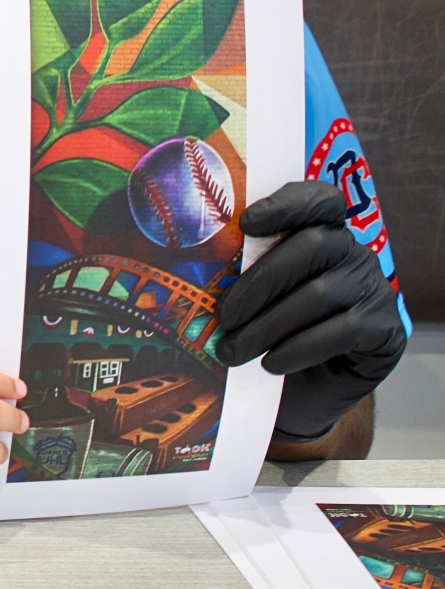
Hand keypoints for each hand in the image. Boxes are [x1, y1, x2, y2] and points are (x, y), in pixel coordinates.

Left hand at [216, 181, 407, 440]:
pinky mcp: (387, 328)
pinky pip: (342, 331)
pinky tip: (271, 363)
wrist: (310, 389)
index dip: (287, 204)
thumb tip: (201, 272)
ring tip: (233, 350)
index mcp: (323, 233)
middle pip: (312, 246)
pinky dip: (299, 348)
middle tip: (223, 317)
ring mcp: (374, 289)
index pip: (319, 200)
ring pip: (319, 294)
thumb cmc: (274, 334)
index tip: (246, 223)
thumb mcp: (258, 299)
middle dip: (258, 282)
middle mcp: (354, 253)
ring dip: (267, 325)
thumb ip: (244, 273)